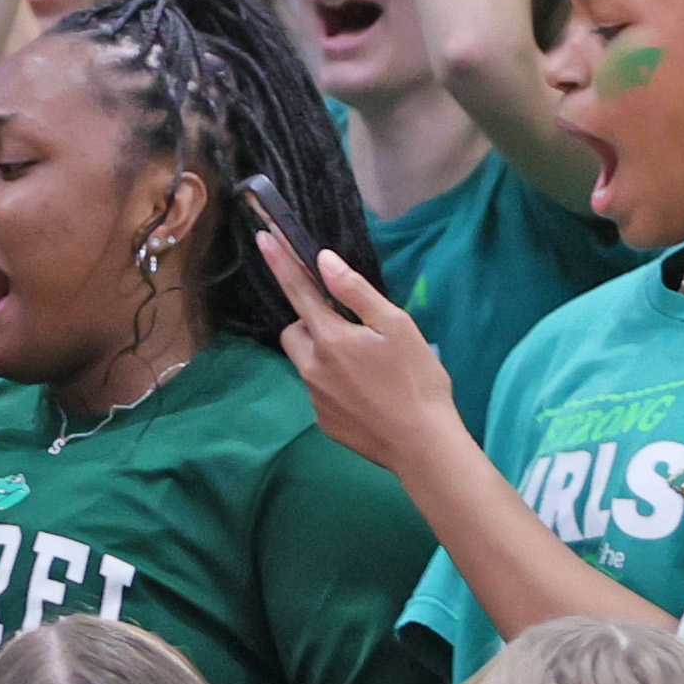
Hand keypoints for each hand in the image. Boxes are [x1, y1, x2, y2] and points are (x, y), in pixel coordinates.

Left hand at [260, 229, 459, 473]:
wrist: (421, 444)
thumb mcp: (395, 326)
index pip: (298, 291)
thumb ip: (356, 292)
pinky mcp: (321, 420)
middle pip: (294, 331)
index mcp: (329, 338)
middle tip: (350, 329)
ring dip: (323, 353)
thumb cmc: (416, 379)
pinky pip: (318, 390)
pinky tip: (366, 392)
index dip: (280, 263)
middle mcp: (310, 366)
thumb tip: (323, 260)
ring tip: (365, 364)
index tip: (262, 239)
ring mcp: (313, 397)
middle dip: (311, 322)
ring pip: (306, 362)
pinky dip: (334, 383)